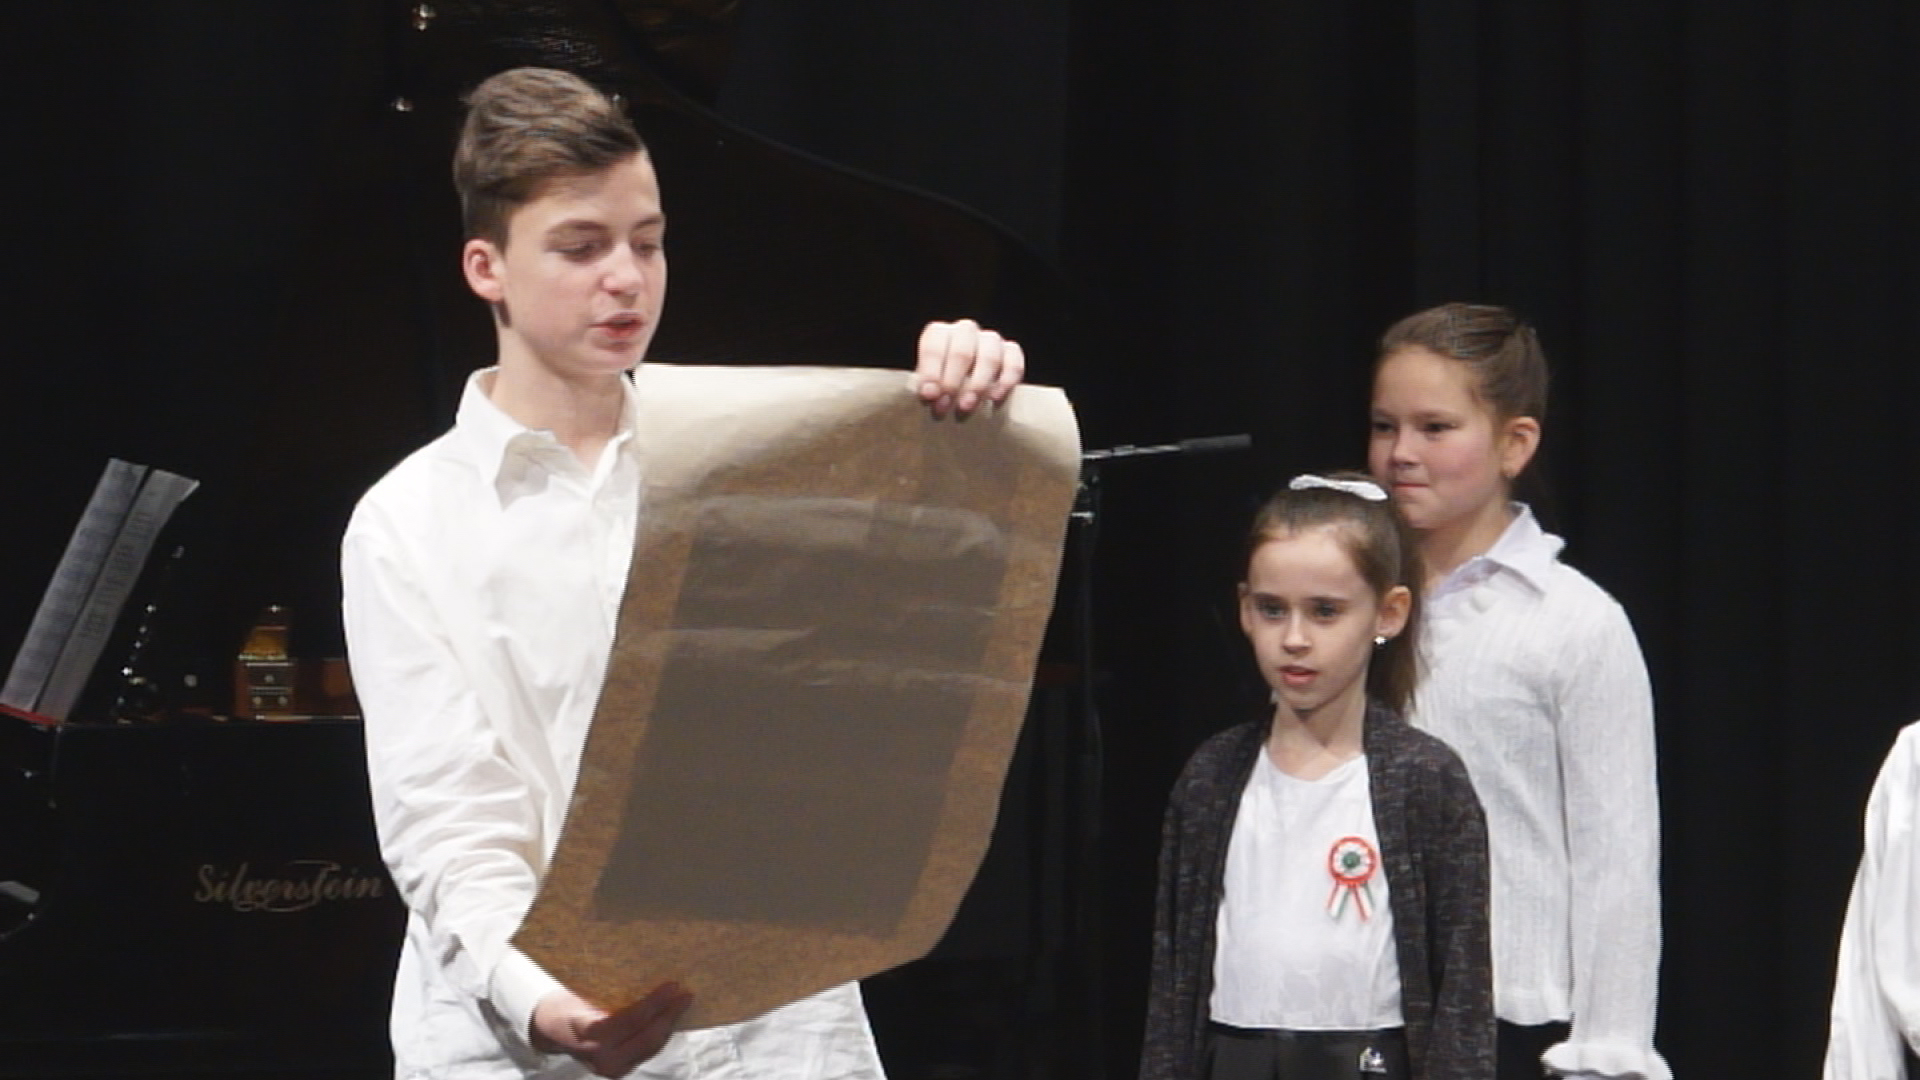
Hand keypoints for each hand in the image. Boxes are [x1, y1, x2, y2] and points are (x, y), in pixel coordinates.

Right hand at [530, 982, 692, 1076]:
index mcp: (588, 1033)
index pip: (631, 1020)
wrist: (548, 1032)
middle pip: (646, 1037)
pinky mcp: (618, 1070)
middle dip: (670, 1015)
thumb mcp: (582, 994)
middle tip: (686, 994)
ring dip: (669, 1025)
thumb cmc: (565, 1005)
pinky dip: (660, 1034)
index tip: (673, 985)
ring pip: (650, 1047)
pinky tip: (669, 1019)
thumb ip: (611, 992)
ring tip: (683, 1003)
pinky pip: (646, 1052)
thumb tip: (648, 971)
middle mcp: (600, 1057)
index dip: (655, 1003)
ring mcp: (610, 1068)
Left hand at [914, 318, 1025, 417]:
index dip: (931, 372)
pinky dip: (1005, 382)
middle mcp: (965, 331)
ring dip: (978, 384)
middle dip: (952, 382)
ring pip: (989, 356)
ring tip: (967, 407)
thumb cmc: (940, 390)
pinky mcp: (1011, 352)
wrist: (962, 393)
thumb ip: (928, 389)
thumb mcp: (928, 387)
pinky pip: (1013, 363)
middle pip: (962, 351)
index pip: (934, 346)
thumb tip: (930, 395)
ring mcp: (991, 340)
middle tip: (945, 407)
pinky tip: (994, 399)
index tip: (929, 396)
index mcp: (939, 334)